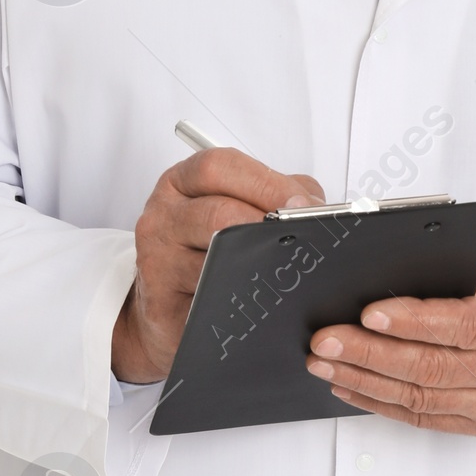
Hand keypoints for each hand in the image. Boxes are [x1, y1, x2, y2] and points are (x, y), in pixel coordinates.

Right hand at [113, 148, 325, 382]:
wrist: (168, 308)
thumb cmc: (206, 250)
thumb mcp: (236, 208)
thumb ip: (275, 195)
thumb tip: (318, 207)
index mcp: (182, 183)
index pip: (220, 167)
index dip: (267, 183)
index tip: (303, 204)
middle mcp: (163, 216)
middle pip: (217, 212)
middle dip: (267, 225)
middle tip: (302, 241)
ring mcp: (157, 260)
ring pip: (213, 262)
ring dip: (258, 267)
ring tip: (286, 271)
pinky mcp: (162, 304)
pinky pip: (208, 303)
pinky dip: (240, 302)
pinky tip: (261, 301)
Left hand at [304, 246, 475, 436]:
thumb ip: (474, 271)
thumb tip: (407, 277)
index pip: (466, 325)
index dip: (415, 323)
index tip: (370, 313)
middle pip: (434, 367)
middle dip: (371, 355)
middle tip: (325, 341)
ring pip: (423, 398)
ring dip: (366, 382)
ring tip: (324, 364)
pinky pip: (427, 418)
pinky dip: (383, 404)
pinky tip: (352, 387)